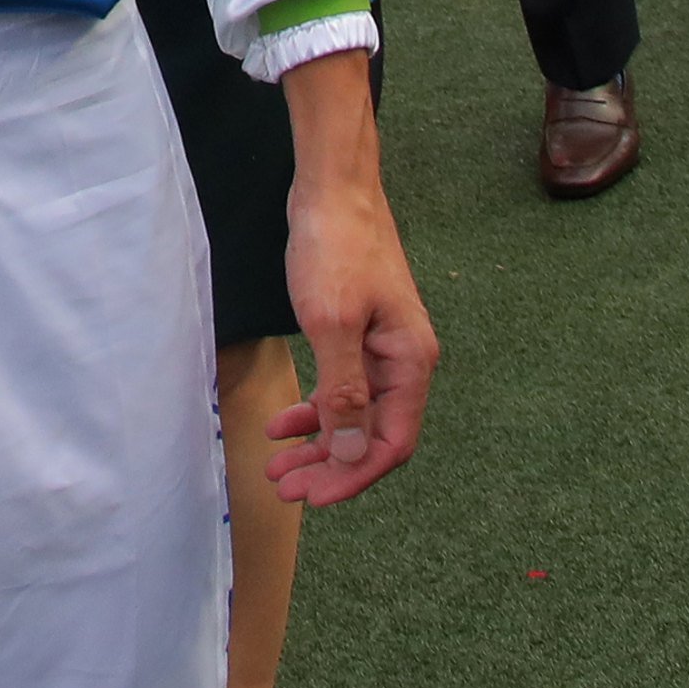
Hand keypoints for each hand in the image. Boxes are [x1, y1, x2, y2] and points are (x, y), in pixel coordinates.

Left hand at [269, 49, 436, 507]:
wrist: (332, 189)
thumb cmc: (335, 249)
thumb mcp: (332, 324)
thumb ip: (344, 393)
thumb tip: (354, 455)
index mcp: (410, 363)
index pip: (391, 444)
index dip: (354, 476)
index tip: (312, 498)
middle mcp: (404, 361)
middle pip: (372, 436)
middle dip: (330, 467)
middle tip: (284, 489)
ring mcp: (382, 348)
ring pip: (353, 415)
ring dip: (318, 444)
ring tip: (278, 467)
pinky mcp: (359, 333)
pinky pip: (342, 388)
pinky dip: (315, 410)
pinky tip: (282, 424)